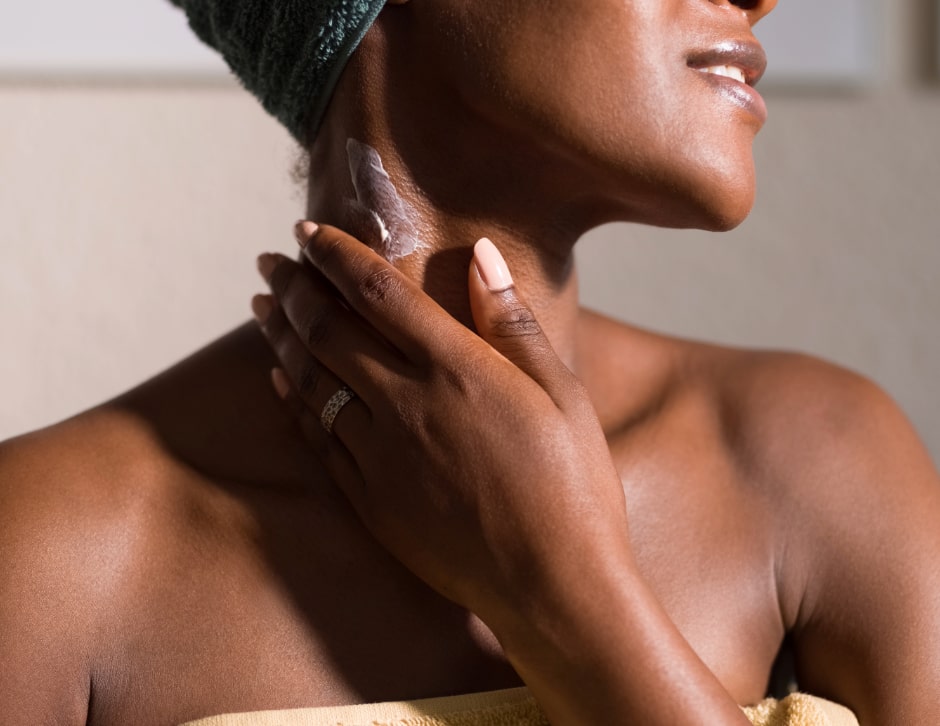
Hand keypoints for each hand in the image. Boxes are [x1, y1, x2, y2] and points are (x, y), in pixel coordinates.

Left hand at [253, 224, 752, 724]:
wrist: (552, 586)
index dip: (336, 254)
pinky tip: (281, 382)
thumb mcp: (561, 394)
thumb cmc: (572, 485)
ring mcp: (381, 456)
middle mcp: (407, 405)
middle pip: (328, 331)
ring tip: (260, 308)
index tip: (307, 230)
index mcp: (457, 369)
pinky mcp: (372, 500)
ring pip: (310, 381)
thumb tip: (482, 256)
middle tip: (270, 263)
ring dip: (280, 338)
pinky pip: (318, 439)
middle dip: (293, 289)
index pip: (378, 292)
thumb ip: (513, 324)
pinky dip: (293, 402)